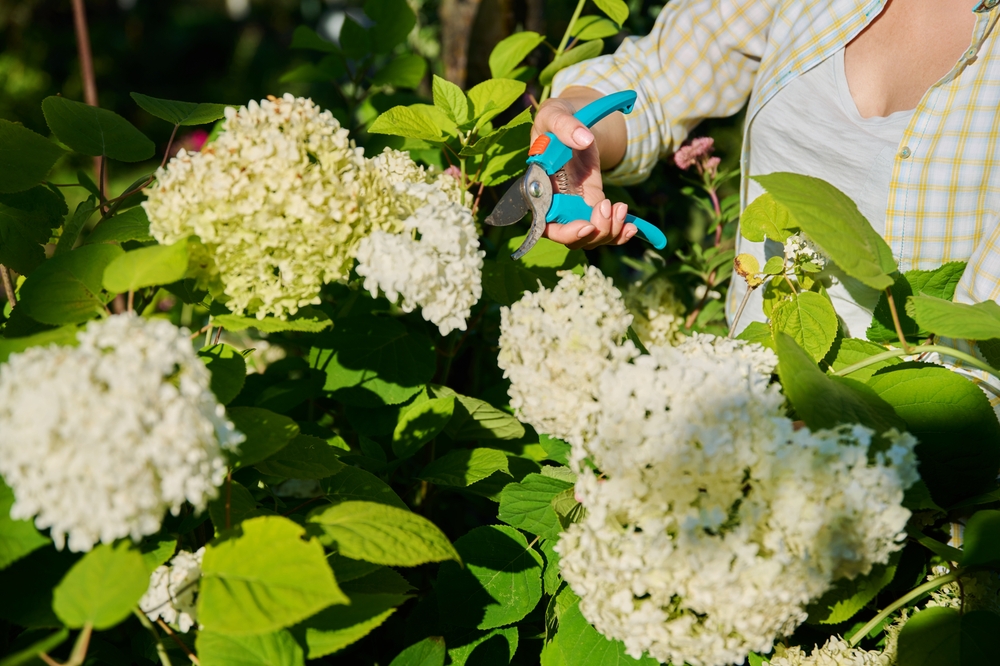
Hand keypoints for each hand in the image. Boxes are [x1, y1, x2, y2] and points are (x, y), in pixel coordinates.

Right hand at [531, 96, 636, 249]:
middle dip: (593, 233)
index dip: (564, 231)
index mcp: (539, 188)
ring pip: (589, 238)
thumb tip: (584, 139)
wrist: (575, 118)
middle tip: (610, 208)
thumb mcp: (555, 113)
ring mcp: (574, 206)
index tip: (587, 226)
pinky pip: (603, 228)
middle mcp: (554, 203)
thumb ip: (565, 125)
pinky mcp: (592, 203)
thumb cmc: (557, 116)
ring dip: (609, 232)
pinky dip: (618, 231)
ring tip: (622, 209)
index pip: (544, 223)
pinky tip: (632, 225)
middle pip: (569, 237)